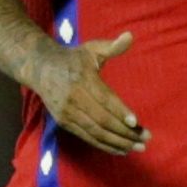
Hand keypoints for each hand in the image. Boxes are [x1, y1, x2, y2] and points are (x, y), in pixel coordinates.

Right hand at [28, 32, 146, 153]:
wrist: (41, 68)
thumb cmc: (73, 58)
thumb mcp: (91, 49)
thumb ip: (112, 46)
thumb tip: (130, 36)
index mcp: (83, 79)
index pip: (104, 99)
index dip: (120, 112)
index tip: (136, 122)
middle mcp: (74, 98)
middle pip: (102, 120)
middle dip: (125, 132)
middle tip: (146, 138)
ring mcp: (67, 112)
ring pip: (96, 132)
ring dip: (118, 142)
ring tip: (138, 147)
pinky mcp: (64, 122)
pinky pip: (87, 137)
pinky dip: (105, 145)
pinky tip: (121, 149)